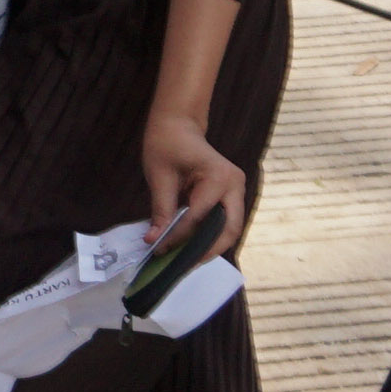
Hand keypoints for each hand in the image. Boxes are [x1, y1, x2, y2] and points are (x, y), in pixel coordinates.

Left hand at [142, 111, 251, 253]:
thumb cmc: (166, 144)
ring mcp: (237, 190)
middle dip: (208, 250)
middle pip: (229, 229)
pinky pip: (225, 222)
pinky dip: (212, 237)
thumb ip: (161, 210)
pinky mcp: (232, 196)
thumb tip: (153, 240)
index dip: (180, 237)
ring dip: (212, 247)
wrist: (179, 125)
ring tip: (188, 262)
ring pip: (230, 229)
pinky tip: (193, 248)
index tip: (160, 250)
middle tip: (184, 267)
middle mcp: (235, 185)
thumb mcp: (159, 176)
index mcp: (218, 177)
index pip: (199, 217)